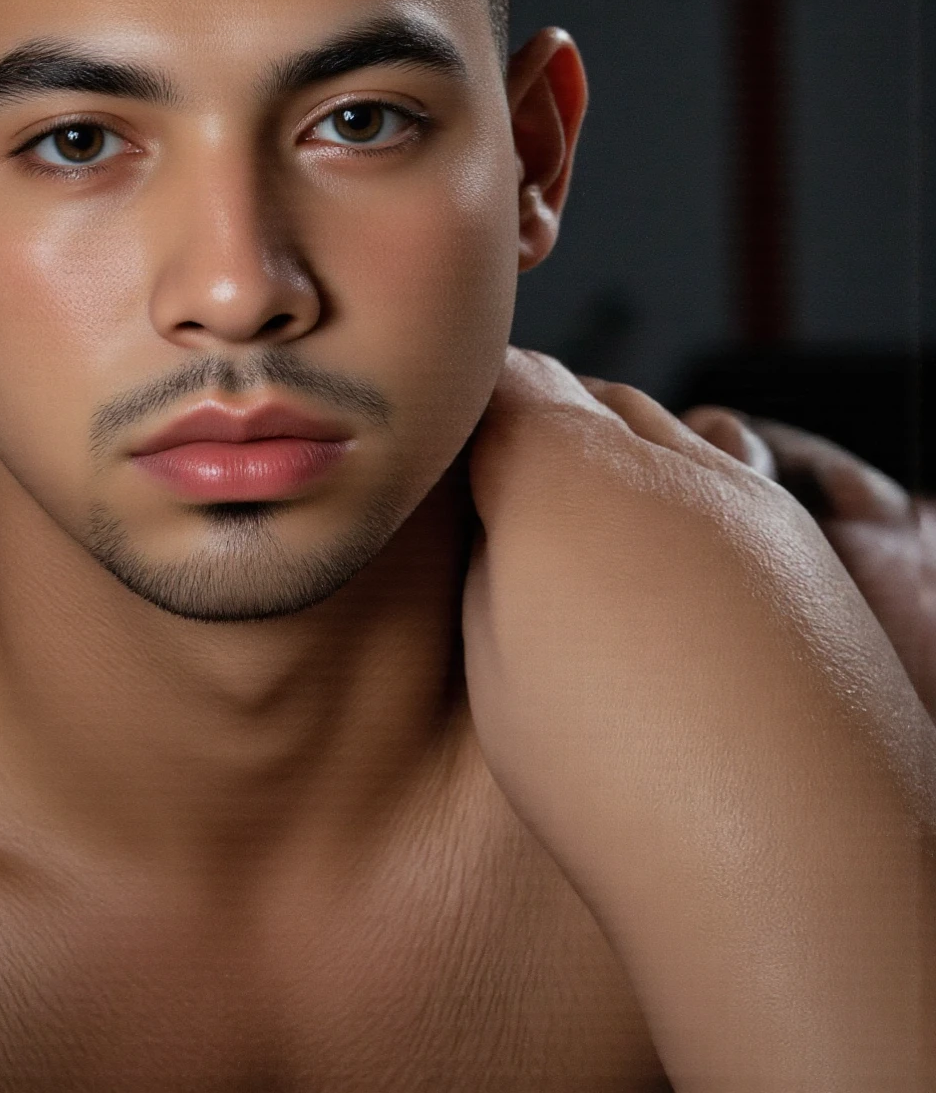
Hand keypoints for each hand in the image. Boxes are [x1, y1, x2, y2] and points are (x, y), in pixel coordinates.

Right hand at [463, 350, 935, 1088]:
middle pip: (580, 393)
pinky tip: (662, 574)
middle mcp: (665, 460)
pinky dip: (680, 496)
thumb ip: (485, 560)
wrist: (797, 859)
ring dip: (612, 455)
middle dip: (534, 423)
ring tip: (581, 537)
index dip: (460, 413)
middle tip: (495, 496)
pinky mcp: (805, 544)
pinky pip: (724, 476)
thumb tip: (495, 524)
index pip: (499, 382)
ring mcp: (747, 496)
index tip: (437, 456)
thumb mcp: (492, 665)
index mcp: (564, 474)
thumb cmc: (622, 780)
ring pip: (658, 428)